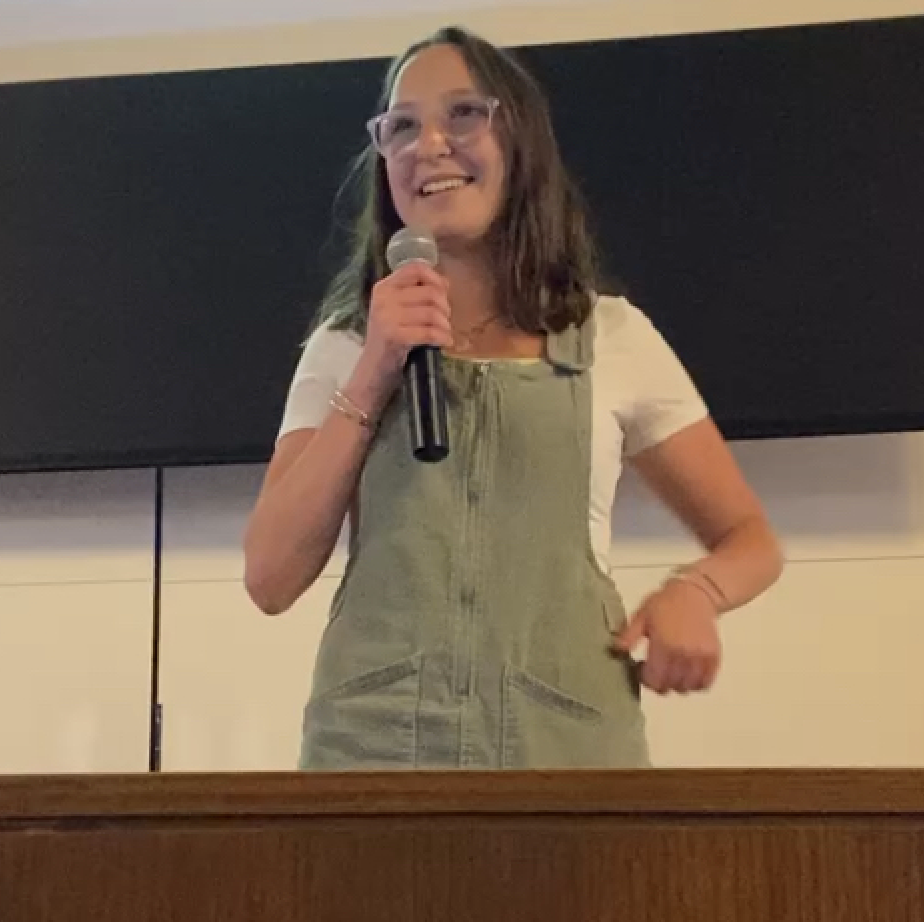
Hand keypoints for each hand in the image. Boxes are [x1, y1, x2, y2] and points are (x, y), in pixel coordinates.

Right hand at [364, 263, 452, 378]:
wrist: (373, 370)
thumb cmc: (390, 339)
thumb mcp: (397, 310)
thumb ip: (416, 294)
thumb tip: (445, 283)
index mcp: (384, 287)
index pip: (415, 269)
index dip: (436, 278)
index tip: (444, 293)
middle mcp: (384, 298)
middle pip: (430, 292)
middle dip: (445, 307)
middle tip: (445, 320)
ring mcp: (387, 317)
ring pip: (433, 313)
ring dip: (445, 325)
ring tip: (444, 333)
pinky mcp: (394, 337)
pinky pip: (429, 332)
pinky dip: (442, 337)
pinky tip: (445, 342)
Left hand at [614, 581, 721, 694]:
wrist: (694, 593)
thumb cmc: (664, 603)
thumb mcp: (641, 616)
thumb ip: (629, 635)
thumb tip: (615, 651)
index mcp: (663, 644)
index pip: (653, 680)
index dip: (645, 679)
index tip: (642, 669)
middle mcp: (683, 654)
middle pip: (669, 686)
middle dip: (659, 683)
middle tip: (656, 670)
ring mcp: (700, 657)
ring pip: (687, 687)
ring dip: (677, 684)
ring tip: (671, 671)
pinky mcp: (714, 657)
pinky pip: (705, 682)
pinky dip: (695, 683)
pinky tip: (687, 673)